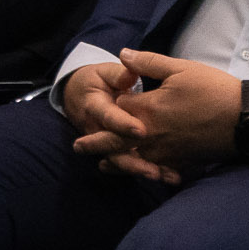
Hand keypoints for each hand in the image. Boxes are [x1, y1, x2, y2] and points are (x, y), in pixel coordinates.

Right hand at [58, 59, 161, 179]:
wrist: (78, 95)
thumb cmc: (97, 81)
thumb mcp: (104, 72)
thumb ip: (118, 74)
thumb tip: (130, 75)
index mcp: (95, 106)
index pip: (108, 117)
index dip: (123, 125)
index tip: (141, 131)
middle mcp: (98, 130)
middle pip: (112, 149)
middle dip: (132, 162)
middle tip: (153, 170)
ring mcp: (105, 144)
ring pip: (120, 161)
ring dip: (140, 171)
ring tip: (160, 176)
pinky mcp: (115, 150)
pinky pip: (129, 165)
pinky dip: (147, 171)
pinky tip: (169, 177)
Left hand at [66, 50, 241, 179]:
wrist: (246, 119)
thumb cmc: (214, 89)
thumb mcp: (180, 69)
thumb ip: (148, 62)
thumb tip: (122, 55)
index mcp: (148, 110)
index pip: (116, 111)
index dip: (107, 108)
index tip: (98, 106)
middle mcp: (151, 136)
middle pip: (115, 142)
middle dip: (95, 144)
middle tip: (78, 148)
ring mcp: (166, 153)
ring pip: (133, 162)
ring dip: (116, 163)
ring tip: (103, 166)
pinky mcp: (181, 163)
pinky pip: (157, 172)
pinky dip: (146, 174)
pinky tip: (143, 175)